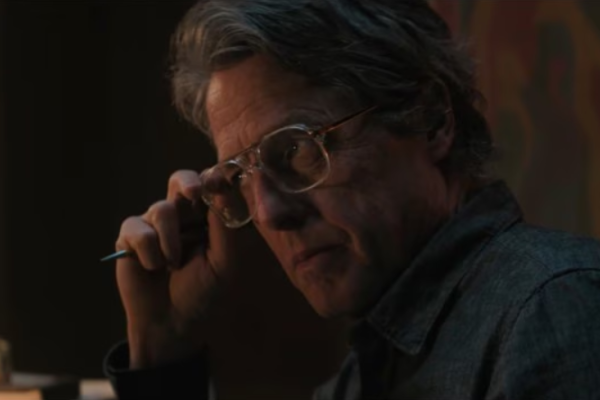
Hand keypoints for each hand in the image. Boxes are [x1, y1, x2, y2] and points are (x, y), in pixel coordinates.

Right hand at [114, 170, 247, 368]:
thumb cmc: (204, 293)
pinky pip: (137, 229)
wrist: (173, 323)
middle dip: (187, 183)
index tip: (218, 183)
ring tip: (174, 264)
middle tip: (194, 193)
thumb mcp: (225, 264)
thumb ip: (225, 229)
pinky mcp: (131, 236)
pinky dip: (149, 250)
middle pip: (182, 181)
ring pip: (161, 209)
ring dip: (171, 240)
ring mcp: (156, 224)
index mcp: (209, 218)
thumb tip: (222, 192)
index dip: (214, 180)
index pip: (212, 187)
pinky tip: (154, 267)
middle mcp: (183, 215)